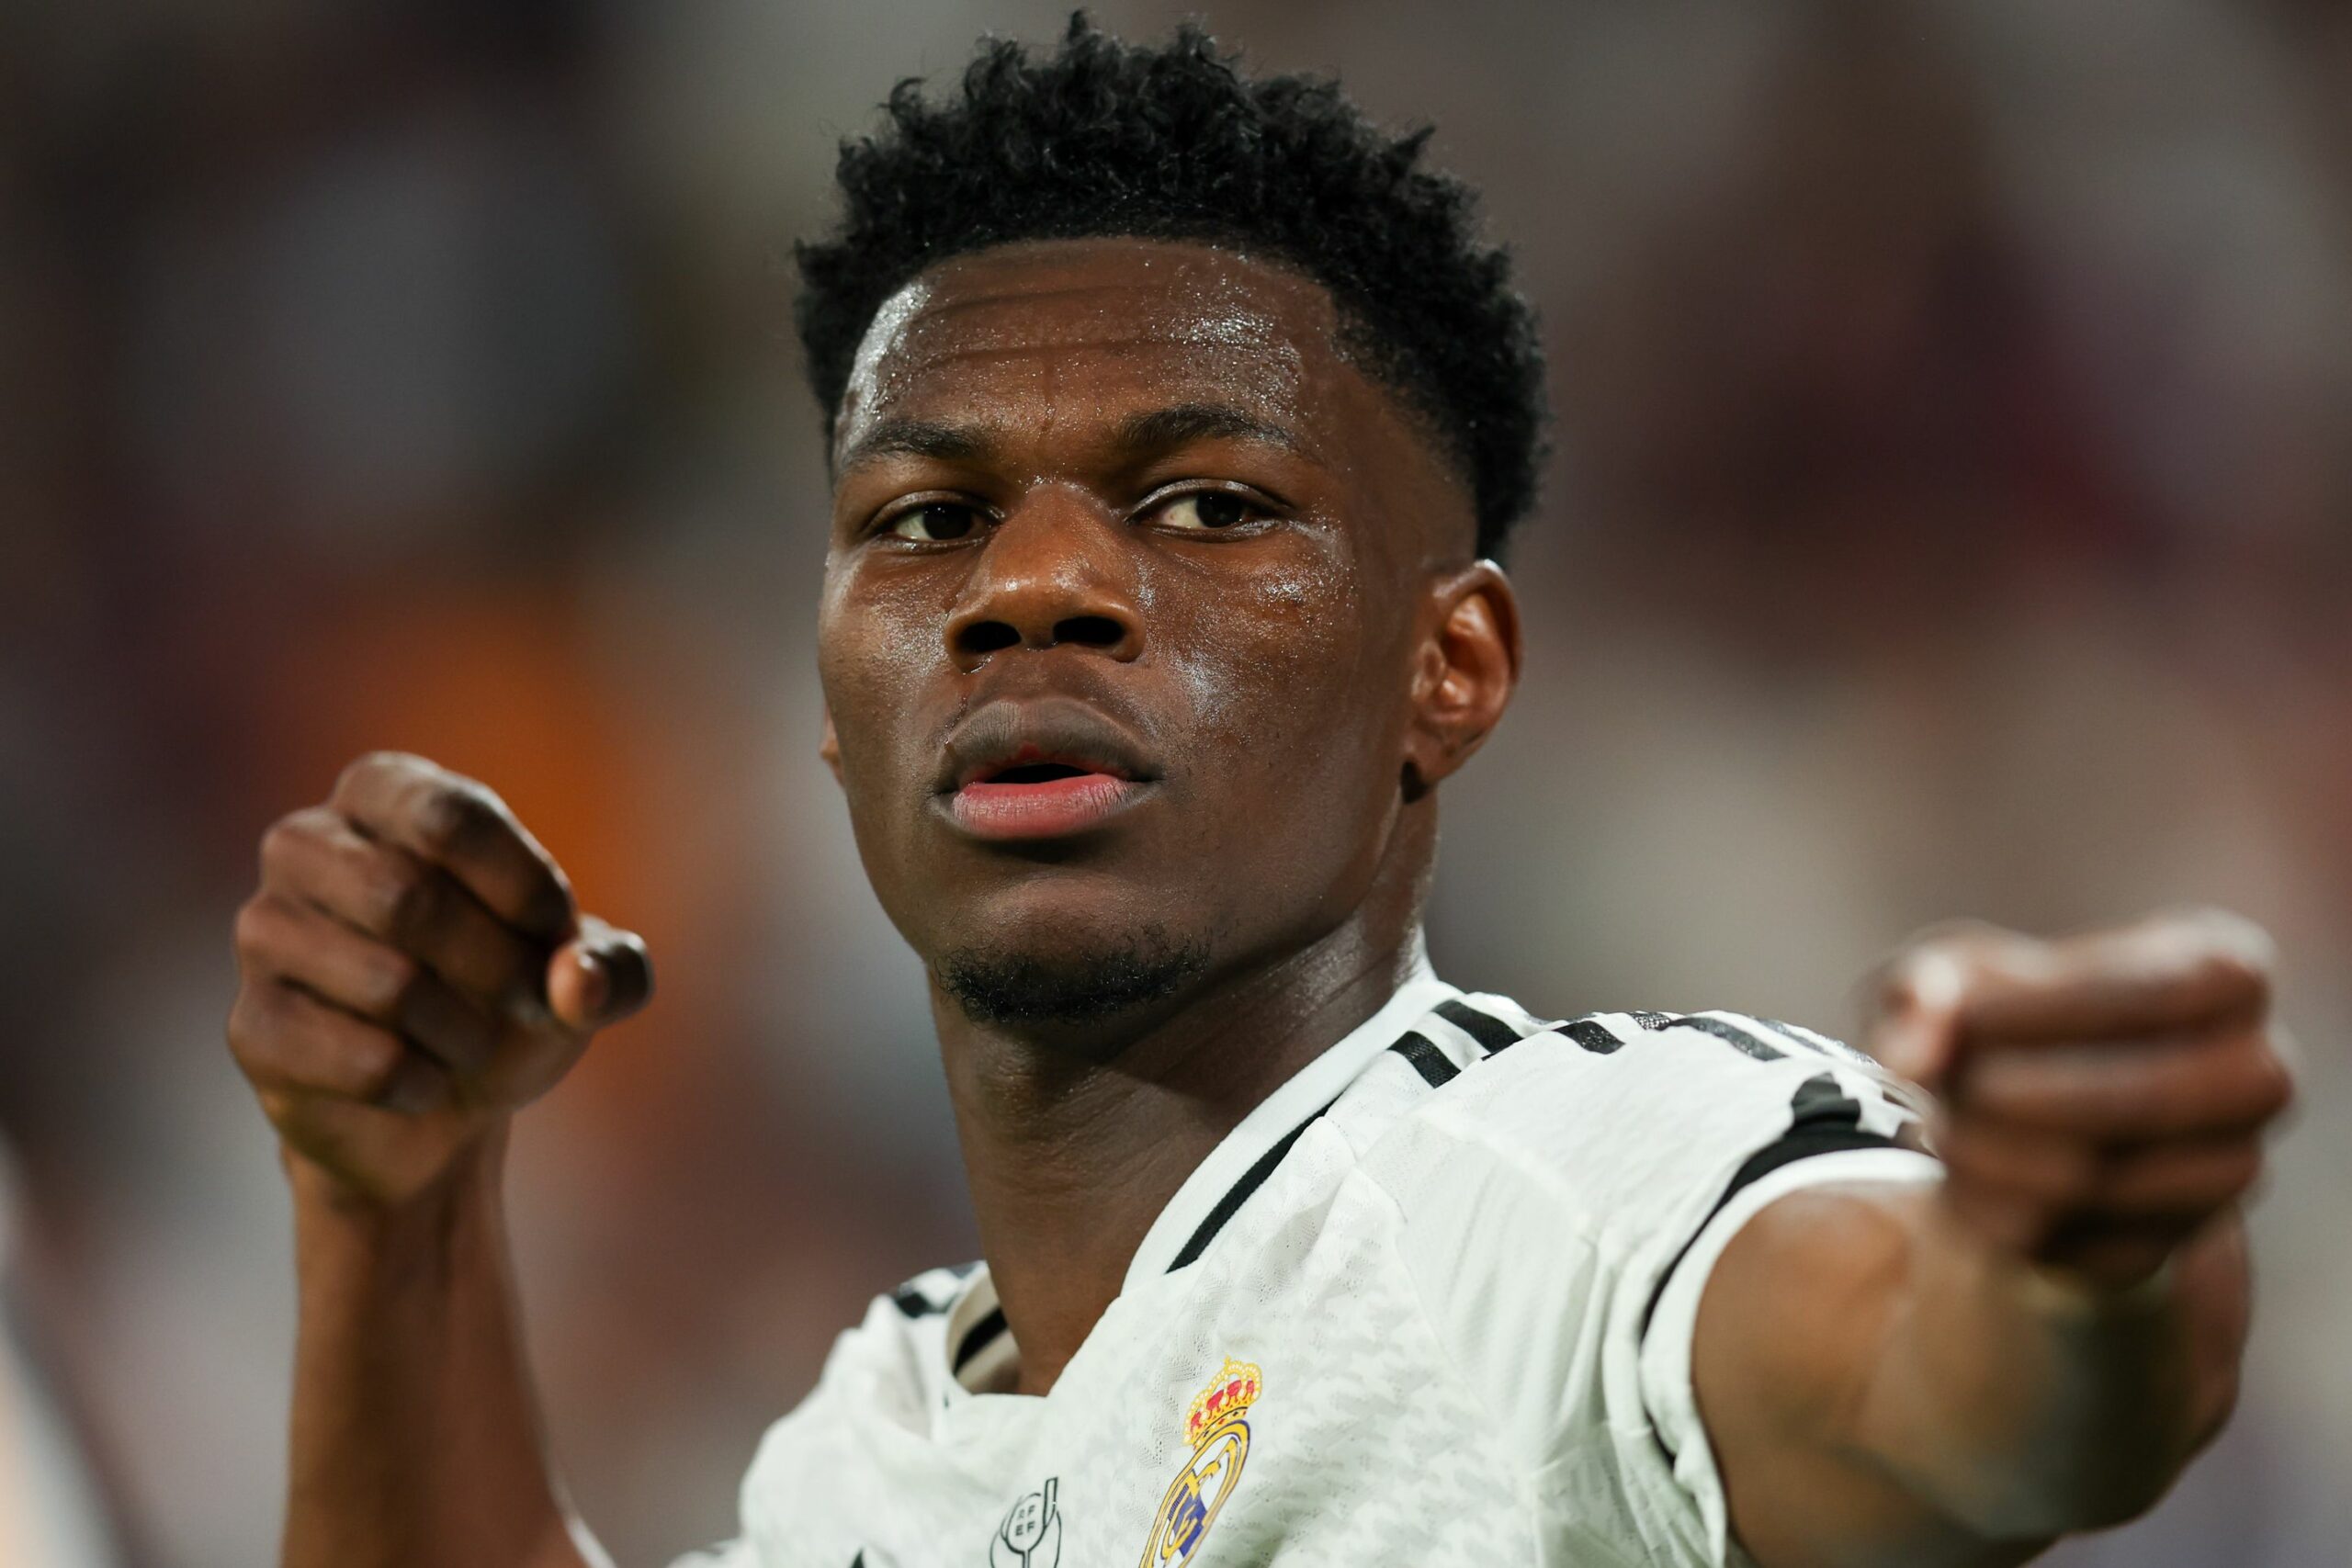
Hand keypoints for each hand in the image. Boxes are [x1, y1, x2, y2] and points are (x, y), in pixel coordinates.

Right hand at [229, 752, 651, 1207]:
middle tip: (529, 1003)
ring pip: (388, 983)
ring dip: (466, 1033)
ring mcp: (263, 933)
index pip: (451, 816)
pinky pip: (361, 1059)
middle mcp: (304, 843)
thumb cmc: (509, 1001)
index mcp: (385, 791)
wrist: (439, 1104)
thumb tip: (576, 982)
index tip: (555, 935)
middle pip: (408, 897)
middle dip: (500, 968)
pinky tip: (424, 1083)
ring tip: (471, 1042)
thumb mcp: (585, 977)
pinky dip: (423, 1084)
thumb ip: (611, 969)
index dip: (524, 889)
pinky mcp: (252, 1026)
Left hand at [1869, 909, 2292, 1292]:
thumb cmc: (2004, 1016)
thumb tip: (1910, 1048)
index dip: (2033, 1011)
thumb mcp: (1955, 973)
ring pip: (2092, 1178)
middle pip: (2136, 1097)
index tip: (1946, 1020)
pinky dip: (1984, 1208)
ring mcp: (2227, 1170)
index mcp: (2226, 974)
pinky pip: (2063, 1241)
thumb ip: (1925, 987)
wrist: (2023, 1117)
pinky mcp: (2167, 1245)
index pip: (2146, 992)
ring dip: (1982, 1151)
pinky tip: (1962, 1176)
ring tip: (1941, 1124)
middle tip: (1938, 1085)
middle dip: (2009, 1092)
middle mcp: (2256, 1075)